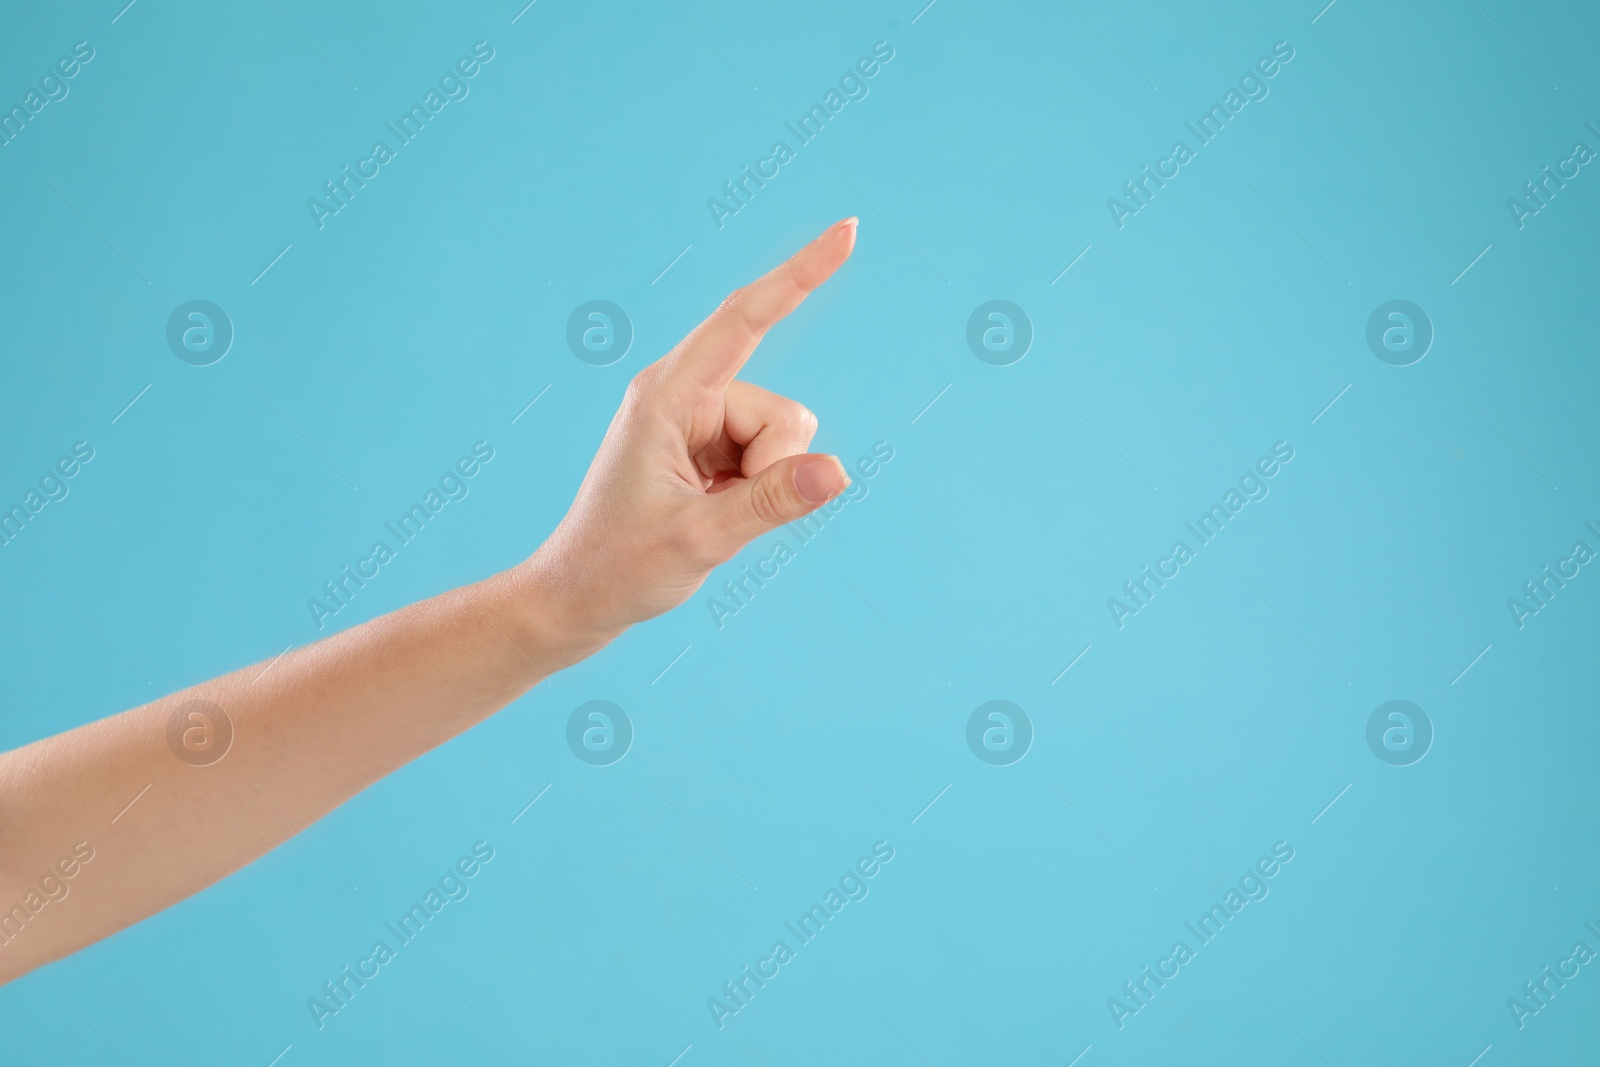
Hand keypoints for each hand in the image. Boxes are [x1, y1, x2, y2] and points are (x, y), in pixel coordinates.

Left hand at [522, 217, 859, 659]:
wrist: (577, 599)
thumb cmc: (619, 568)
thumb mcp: (699, 540)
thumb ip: (771, 503)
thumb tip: (839, 471)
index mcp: (667, 395)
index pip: (746, 319)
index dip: (801, 275)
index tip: (848, 232)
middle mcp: (685, 395)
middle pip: (782, 412)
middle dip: (773, 467)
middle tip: (716, 513)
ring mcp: (699, 421)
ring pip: (786, 437)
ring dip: (765, 483)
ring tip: (708, 514)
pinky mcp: (710, 447)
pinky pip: (773, 458)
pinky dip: (758, 490)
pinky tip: (712, 512)